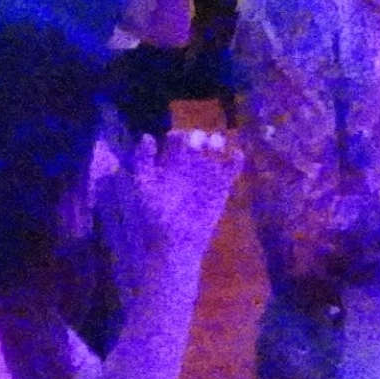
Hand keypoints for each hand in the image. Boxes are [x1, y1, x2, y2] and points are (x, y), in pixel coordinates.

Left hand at [126, 128, 240, 256]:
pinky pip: (232, 166)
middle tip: (198, 143)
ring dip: (217, 141)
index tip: (181, 141)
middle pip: (197, 139)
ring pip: (215, 148)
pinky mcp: (222, 186)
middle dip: (199, 136)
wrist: (175, 243)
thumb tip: (148, 136)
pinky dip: (236, 157)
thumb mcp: (143, 186)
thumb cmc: (154, 217)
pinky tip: (233, 155)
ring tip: (215, 146)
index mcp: (168, 164)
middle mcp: (188, 166)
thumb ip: (143, 161)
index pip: (176, 139)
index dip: (179, 136)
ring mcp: (205, 175)